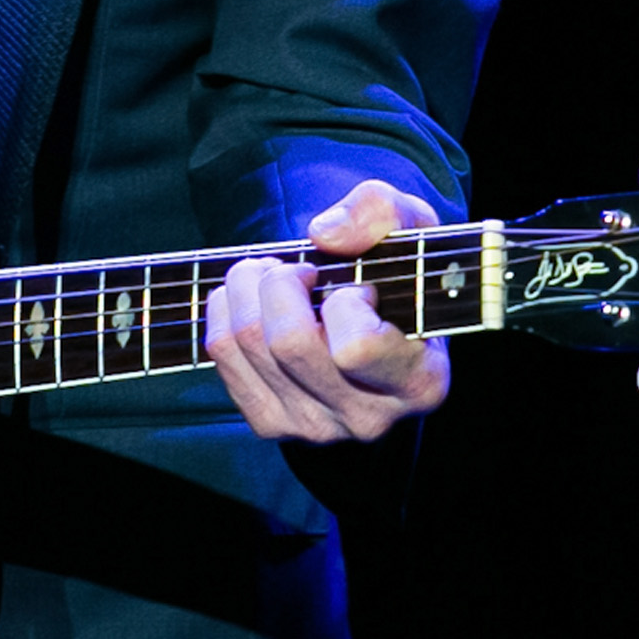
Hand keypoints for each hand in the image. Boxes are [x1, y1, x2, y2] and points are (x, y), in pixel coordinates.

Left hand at [206, 182, 452, 445]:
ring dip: (246, 287)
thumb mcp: (409, 224)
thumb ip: (380, 212)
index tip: (357, 287)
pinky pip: (221, 354)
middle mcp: (368, 418)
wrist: (374, 315)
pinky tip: (254, 301)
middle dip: (280, 281)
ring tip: (272, 276)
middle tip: (298, 269)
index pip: (355, 350)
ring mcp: (315, 426)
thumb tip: (324, 235)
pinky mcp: (270, 422)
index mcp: (418, 382)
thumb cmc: (396, 272)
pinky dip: (225, 310)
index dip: (344, 301)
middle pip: (288, 344)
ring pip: (247, 344)